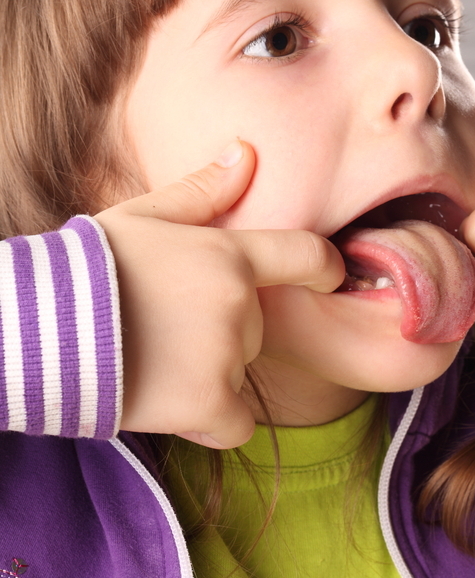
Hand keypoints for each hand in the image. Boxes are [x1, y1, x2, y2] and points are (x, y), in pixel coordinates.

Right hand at [95, 140, 344, 446]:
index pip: (305, 255)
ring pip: (239, 370)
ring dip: (209, 371)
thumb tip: (245, 152)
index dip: (324, 266)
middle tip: (167, 325)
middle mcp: (239, 305)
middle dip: (223, 327)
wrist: (43, 329)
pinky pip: (237, 424)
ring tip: (155, 358)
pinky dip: (213, 420)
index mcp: (229, 255)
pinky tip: (174, 403)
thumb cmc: (91, 266)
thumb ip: (202, 190)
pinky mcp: (208, 404)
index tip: (328, 275)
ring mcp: (226, 357)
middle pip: (256, 324)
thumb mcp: (142, 216)